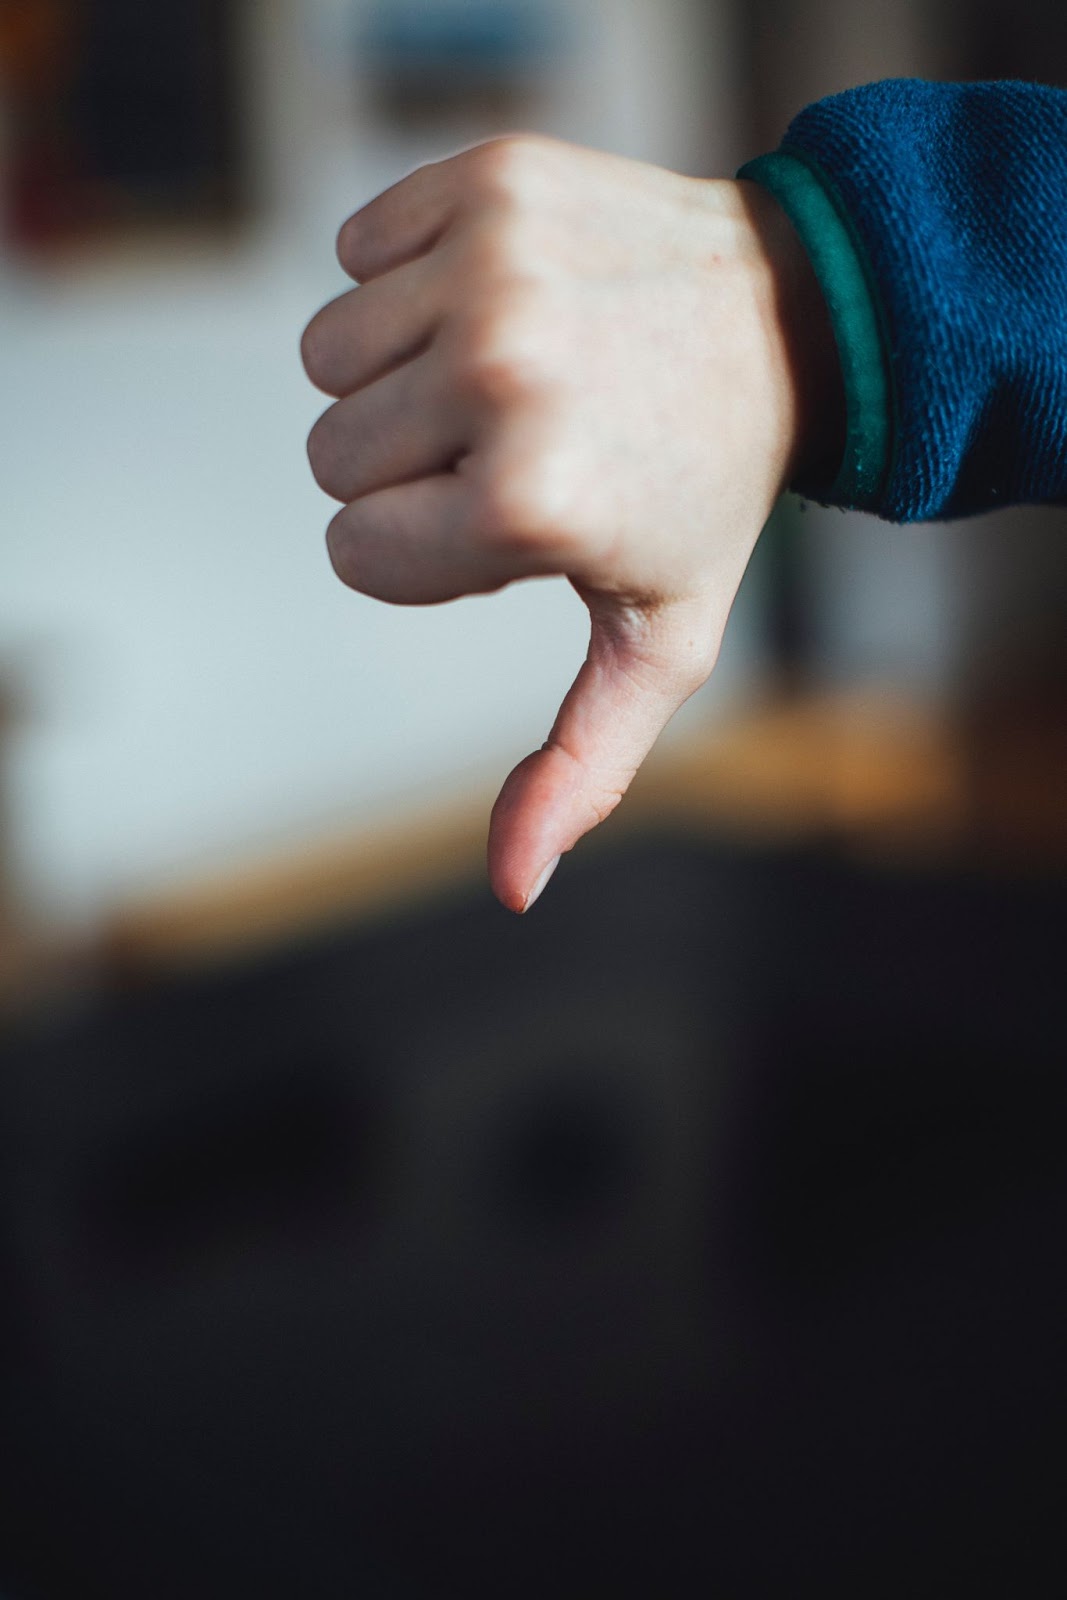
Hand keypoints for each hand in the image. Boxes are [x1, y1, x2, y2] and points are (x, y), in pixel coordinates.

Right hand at [302, 135, 839, 911]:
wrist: (794, 316)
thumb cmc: (711, 493)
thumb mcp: (659, 644)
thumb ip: (579, 767)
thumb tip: (512, 888)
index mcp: (528, 503)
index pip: (355, 552)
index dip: (425, 552)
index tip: (512, 521)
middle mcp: (498, 375)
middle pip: (328, 456)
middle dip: (409, 468)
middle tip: (523, 442)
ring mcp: (488, 265)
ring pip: (327, 356)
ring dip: (400, 376)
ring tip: (514, 373)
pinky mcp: (482, 177)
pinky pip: (352, 251)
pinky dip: (405, 280)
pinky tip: (504, 299)